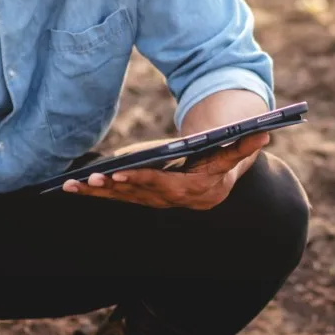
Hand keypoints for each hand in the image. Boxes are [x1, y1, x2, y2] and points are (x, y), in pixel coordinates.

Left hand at [61, 132, 268, 208]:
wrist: (213, 185)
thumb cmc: (218, 162)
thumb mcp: (231, 154)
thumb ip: (243, 145)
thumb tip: (263, 133)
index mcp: (190, 191)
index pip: (162, 187)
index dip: (141, 181)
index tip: (121, 173)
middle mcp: (168, 201)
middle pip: (137, 194)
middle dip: (113, 188)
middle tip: (92, 179)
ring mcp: (151, 201)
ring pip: (121, 198)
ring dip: (96, 192)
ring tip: (72, 185)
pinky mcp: (138, 197)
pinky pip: (114, 196)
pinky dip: (93, 192)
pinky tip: (71, 186)